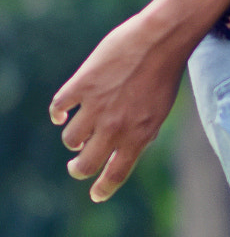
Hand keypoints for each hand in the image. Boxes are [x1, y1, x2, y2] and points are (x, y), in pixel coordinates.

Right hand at [50, 8, 188, 201]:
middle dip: (79, 170)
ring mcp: (97, 107)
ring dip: (72, 140)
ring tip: (76, 134)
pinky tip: (60, 115)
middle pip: (86, 164)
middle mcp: (116, 127)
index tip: (96, 195)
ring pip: (70, 139)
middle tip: (76, 167)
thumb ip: (139, 133)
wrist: (159, 41)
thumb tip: (122, 148)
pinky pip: (59, 108)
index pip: (116, 173)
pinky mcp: (82, 86)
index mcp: (139, 136)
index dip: (103, 188)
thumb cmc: (164, 75)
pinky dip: (58, 114)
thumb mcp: (158, 112)